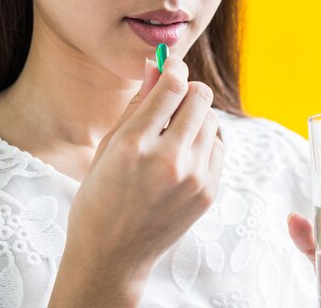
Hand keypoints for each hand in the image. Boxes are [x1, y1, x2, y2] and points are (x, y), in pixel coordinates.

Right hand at [56, 57, 223, 299]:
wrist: (113, 255)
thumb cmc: (100, 197)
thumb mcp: (109, 147)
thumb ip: (137, 104)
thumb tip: (155, 65)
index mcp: (133, 145)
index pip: (172, 86)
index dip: (174, 67)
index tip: (171, 66)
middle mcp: (167, 160)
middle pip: (200, 97)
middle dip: (189, 90)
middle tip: (176, 97)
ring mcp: (193, 179)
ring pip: (212, 120)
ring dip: (197, 117)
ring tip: (176, 133)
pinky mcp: (209, 192)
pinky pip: (219, 147)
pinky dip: (205, 143)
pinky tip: (185, 156)